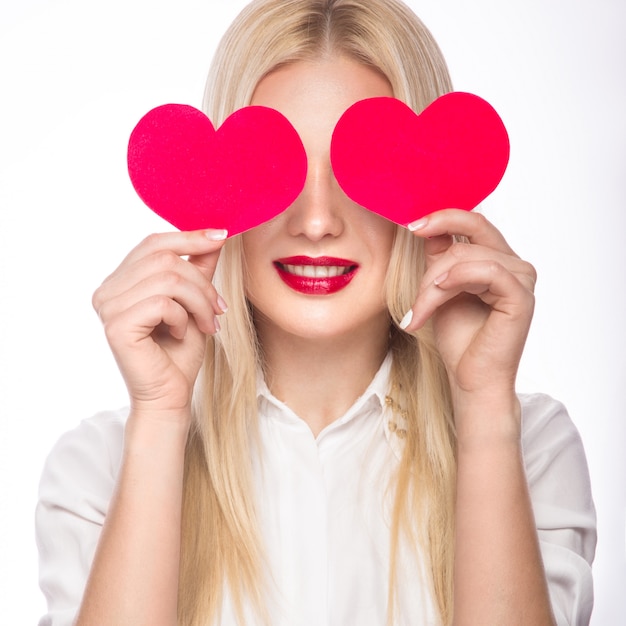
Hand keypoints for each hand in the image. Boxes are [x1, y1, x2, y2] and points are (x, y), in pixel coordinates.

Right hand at [92, 229, 227, 418]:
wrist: (170, 395)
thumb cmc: (180, 351)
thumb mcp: (194, 301)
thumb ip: (198, 268)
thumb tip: (215, 235)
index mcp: (121, 281)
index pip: (153, 243)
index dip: (189, 237)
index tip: (221, 236)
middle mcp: (107, 290)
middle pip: (164, 258)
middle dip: (201, 282)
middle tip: (219, 308)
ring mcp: (108, 307)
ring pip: (168, 279)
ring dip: (199, 301)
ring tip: (208, 324)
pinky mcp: (116, 325)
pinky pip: (162, 303)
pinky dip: (183, 317)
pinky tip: (182, 334)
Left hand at [402, 210, 535, 409]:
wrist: (469, 377)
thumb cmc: (458, 337)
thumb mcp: (439, 287)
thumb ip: (439, 256)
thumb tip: (427, 224)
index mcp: (497, 258)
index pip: (474, 221)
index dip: (444, 216)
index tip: (412, 225)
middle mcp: (514, 263)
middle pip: (471, 230)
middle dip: (435, 248)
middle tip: (413, 270)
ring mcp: (522, 278)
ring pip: (468, 255)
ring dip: (434, 282)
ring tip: (420, 311)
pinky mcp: (522, 296)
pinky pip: (486, 270)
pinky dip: (457, 278)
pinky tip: (439, 291)